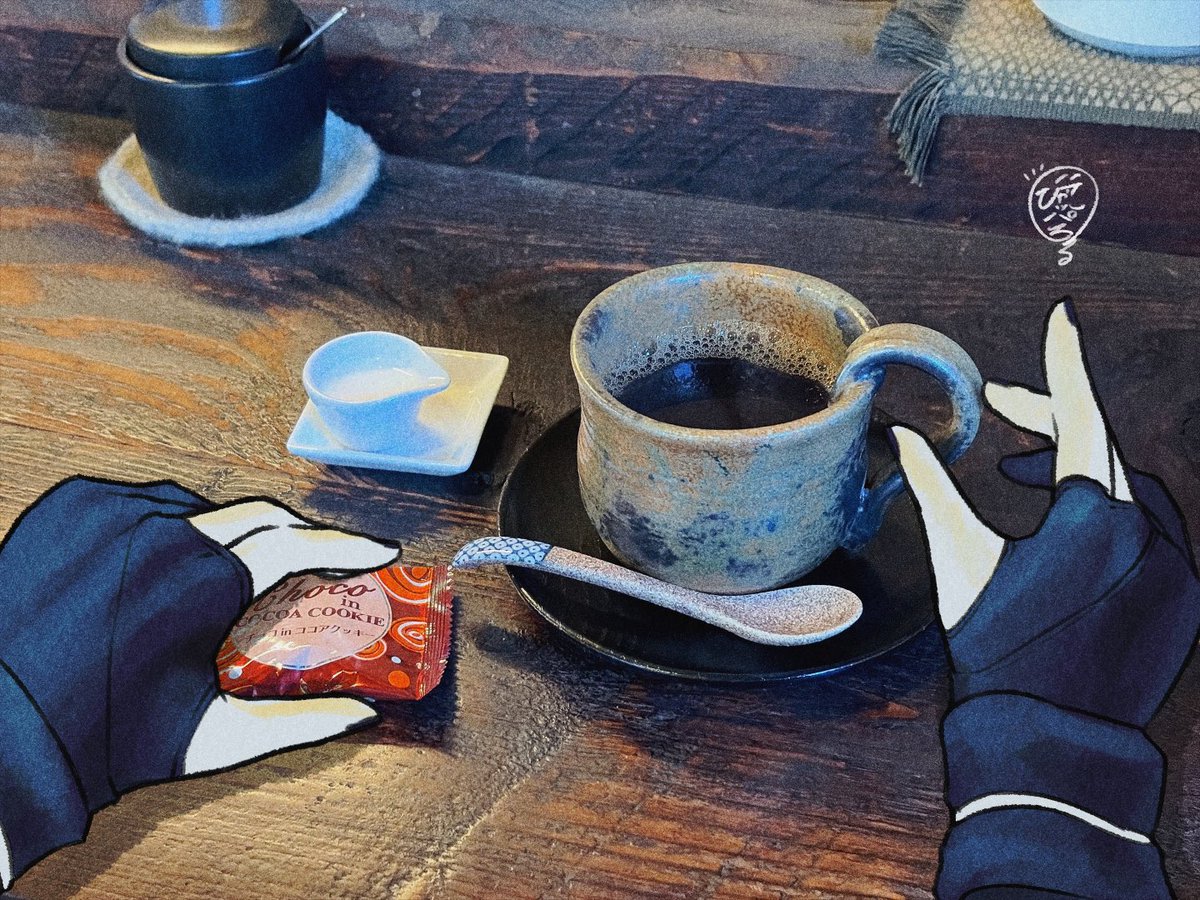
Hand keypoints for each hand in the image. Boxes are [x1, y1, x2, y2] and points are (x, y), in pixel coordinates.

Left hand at [0, 482, 398, 889]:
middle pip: (258, 516)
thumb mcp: (214, 737)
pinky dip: (167, 524)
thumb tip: (362, 717)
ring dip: (227, 531)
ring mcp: (114, 512)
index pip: (301, 547)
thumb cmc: (108, 742)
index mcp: (206, 584)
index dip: (349, 546)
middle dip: (295, 536)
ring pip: (199, 506)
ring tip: (227, 572)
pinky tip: (164, 561)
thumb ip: (300, 724)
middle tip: (314, 560)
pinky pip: (142, 501)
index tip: (380, 549)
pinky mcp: (73, 505)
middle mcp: (165, 533)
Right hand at [891, 299, 1199, 898]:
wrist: (1054, 739)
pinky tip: (1062, 524)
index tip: (1062, 317)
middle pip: (1101, 446)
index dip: (1066, 362)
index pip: (1080, 415)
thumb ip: (934, 493)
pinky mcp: (1184, 595)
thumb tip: (900, 441)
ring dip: (1075, 467)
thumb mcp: (961, 564)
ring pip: (1127, 484)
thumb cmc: (997, 649)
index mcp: (1094, 516)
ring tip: (1018, 473)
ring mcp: (1175, 565)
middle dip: (1050, 419)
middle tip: (1001, 408)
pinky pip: (1149, 526)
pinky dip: (1107, 510)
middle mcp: (1150, 530)